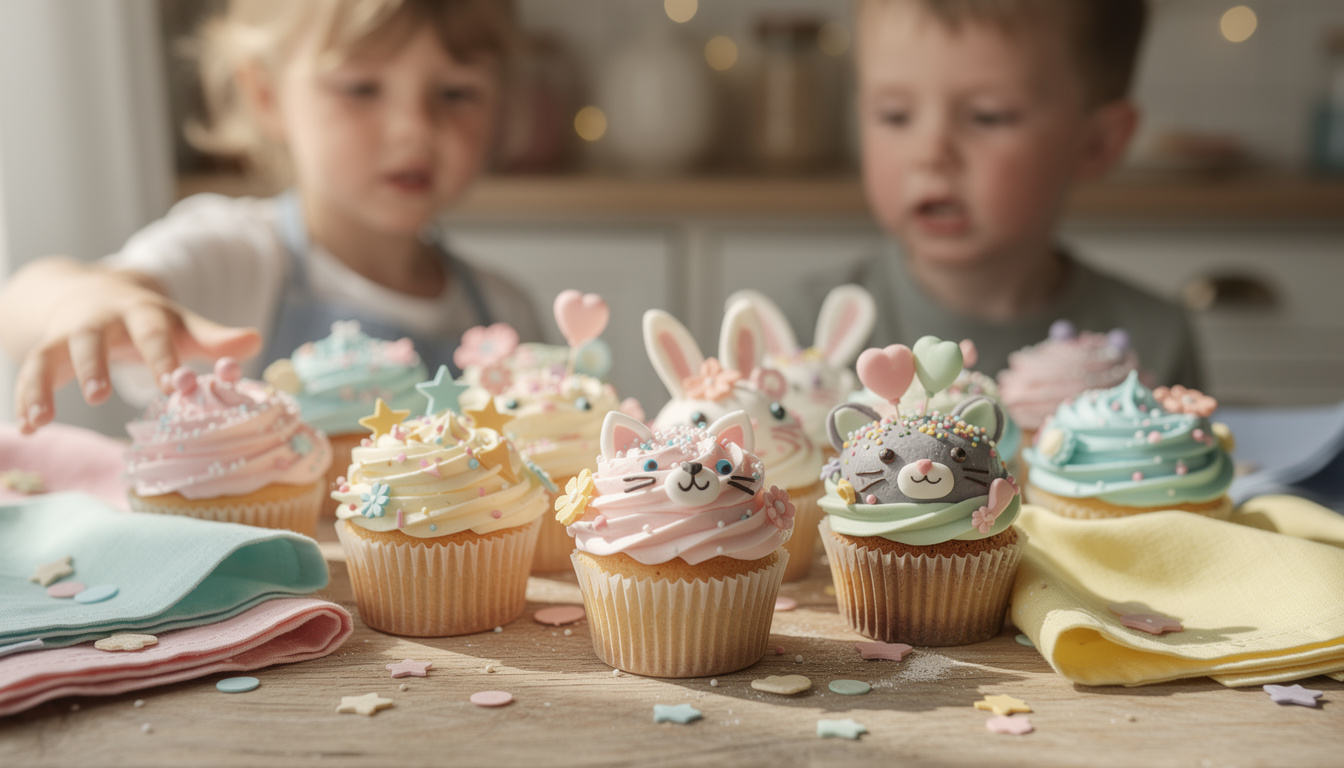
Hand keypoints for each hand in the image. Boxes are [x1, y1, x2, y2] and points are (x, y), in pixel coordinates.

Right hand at [12, 270, 259, 433]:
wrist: (95, 294)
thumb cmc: (149, 320)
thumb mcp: (181, 324)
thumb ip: (213, 337)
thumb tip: (256, 341)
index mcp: (142, 314)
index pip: (153, 333)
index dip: (162, 358)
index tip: (174, 385)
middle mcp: (100, 321)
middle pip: (91, 338)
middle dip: (93, 364)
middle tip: (98, 395)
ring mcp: (68, 335)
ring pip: (49, 354)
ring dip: (42, 385)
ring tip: (42, 418)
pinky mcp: (46, 351)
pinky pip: (30, 372)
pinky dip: (26, 399)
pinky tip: (27, 429)